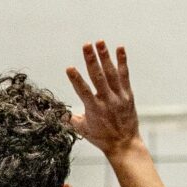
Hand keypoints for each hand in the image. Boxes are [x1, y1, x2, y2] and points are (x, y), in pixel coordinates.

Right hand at [65, 41, 140, 159]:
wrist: (124, 144)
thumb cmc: (101, 138)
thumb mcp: (83, 130)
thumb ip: (71, 119)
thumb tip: (58, 112)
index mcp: (94, 109)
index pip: (83, 91)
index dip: (76, 79)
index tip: (69, 68)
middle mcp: (107, 101)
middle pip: (98, 77)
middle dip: (91, 60)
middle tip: (86, 45)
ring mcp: (118, 97)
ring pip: (111, 73)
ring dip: (105, 56)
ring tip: (100, 42)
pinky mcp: (128, 94)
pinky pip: (125, 75)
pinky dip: (122, 61)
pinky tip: (119, 48)